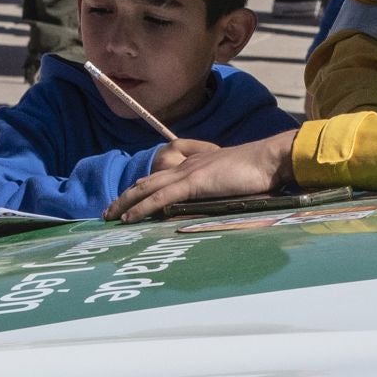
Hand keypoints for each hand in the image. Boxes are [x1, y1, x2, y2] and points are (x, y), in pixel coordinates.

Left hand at [108, 133, 293, 221]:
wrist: (269, 159)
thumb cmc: (258, 171)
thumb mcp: (233, 179)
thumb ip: (220, 188)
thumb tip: (213, 202)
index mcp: (196, 163)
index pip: (162, 176)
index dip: (143, 188)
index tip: (129, 201)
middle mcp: (187, 165)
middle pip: (147, 181)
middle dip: (125, 197)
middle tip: (108, 211)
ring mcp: (188, 173)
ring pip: (147, 188)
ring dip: (125, 202)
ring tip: (109, 216)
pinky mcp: (193, 182)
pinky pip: (160, 197)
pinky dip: (142, 208)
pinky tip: (128, 218)